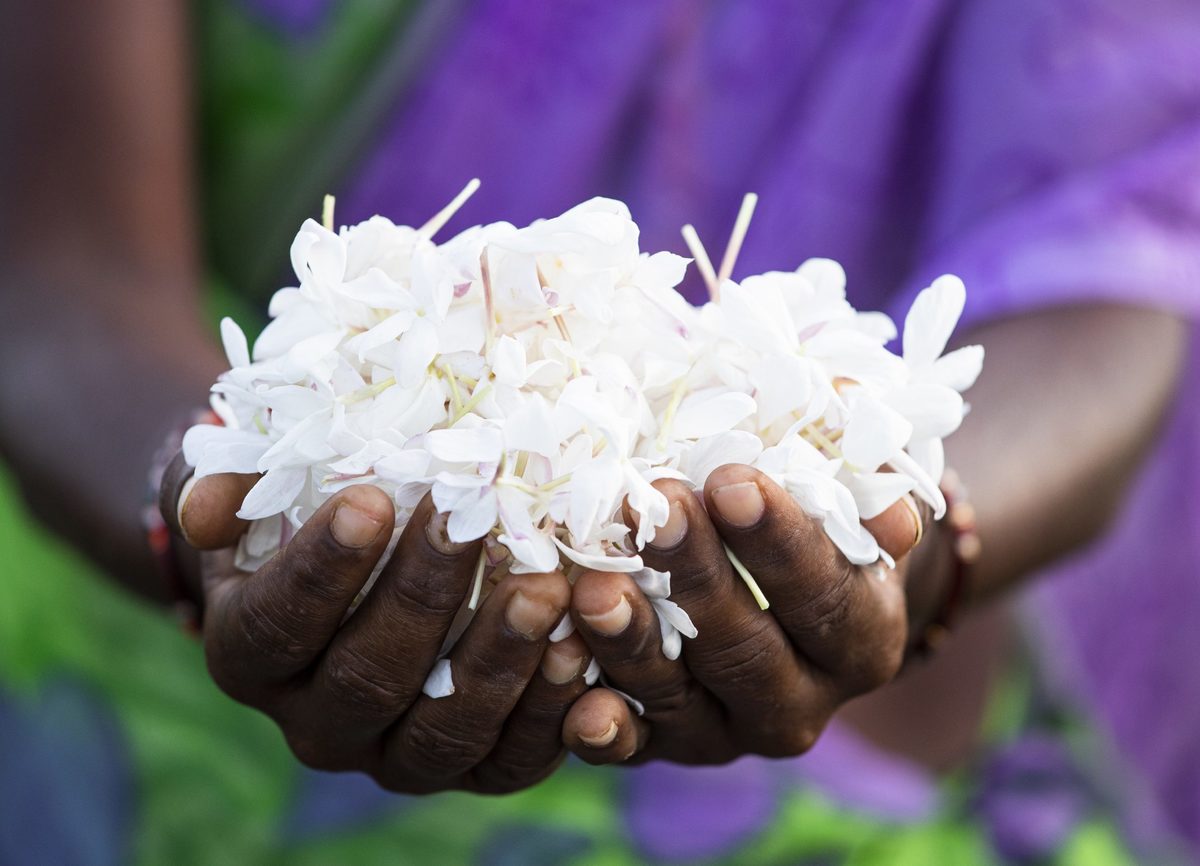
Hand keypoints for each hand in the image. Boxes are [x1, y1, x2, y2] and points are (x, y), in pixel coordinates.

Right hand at [159, 457, 591, 793]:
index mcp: (252, 658)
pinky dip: (549, 710)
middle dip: (422, 597)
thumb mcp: (254, 497)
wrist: (357, 578)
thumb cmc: (304, 518)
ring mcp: (393, 755)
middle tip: (471, 523)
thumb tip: (208, 509)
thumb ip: (227, 495)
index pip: (278, 625)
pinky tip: (578, 647)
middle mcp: (316, 724)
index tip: (372, 498)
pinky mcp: (469, 766)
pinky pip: (508, 759)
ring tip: (545, 588)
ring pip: (441, 731)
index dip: (321, 569)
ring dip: (497, 660)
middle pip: (366, 678)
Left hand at [559, 463, 928, 763]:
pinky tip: (580, 708)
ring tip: (596, 587)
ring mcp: (728, 733)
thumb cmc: (806, 526)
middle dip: (698, 578)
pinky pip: (634, 747)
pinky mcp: (665, 746)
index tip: (732, 480)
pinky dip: (606, 731)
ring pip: (681, 698)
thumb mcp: (845, 505)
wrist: (775, 600)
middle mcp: (801, 704)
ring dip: (633, 644)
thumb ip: (861, 500)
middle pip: (748, 651)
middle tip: (657, 509)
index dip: (780, 542)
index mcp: (862, 643)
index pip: (826, 597)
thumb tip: (894, 516)